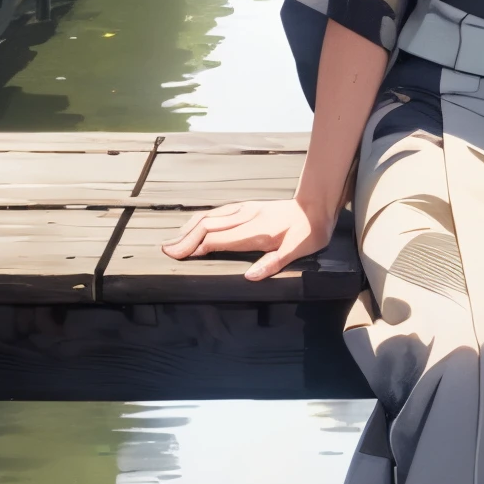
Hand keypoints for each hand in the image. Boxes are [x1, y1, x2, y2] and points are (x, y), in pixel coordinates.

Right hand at [161, 198, 335, 280]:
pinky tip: (193, 227)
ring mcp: (244, 209)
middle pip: (207, 226)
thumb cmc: (309, 232)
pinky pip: (217, 212)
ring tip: (173, 241)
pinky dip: (200, 220)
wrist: (317, 206)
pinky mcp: (246, 207)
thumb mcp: (297, 251)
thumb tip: (249, 277)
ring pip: (209, 216)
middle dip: (185, 239)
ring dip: (189, 228)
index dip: (196, 247)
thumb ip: (273, 263)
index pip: (217, 238)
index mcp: (255, 230)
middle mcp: (245, 217)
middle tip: (166, 251)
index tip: (179, 256)